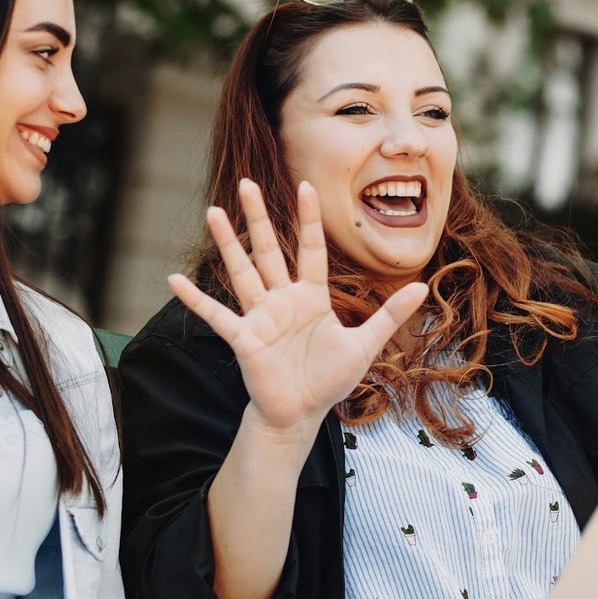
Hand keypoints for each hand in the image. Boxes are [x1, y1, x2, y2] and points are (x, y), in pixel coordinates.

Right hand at [167, 179, 427, 438]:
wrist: (300, 415)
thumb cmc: (328, 380)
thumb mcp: (364, 345)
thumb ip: (389, 315)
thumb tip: (423, 287)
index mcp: (311, 297)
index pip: (309, 249)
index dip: (307, 219)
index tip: (304, 186)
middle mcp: (282, 300)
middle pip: (268, 250)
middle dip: (258, 217)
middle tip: (245, 183)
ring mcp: (260, 317)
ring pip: (241, 272)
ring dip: (226, 243)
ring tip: (212, 212)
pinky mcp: (243, 339)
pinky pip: (216, 315)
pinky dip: (195, 299)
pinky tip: (173, 279)